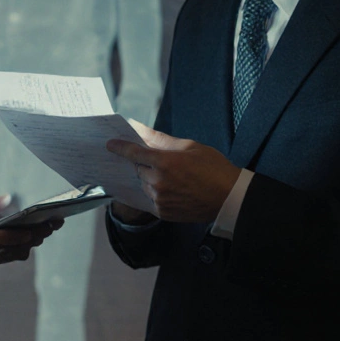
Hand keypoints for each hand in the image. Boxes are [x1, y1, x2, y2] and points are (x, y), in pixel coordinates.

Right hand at [0, 196, 58, 275]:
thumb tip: (6, 199)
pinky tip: (12, 244)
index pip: (9, 237)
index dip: (30, 233)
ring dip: (25, 247)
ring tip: (37, 235)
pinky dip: (7, 254)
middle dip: (35, 239)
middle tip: (49, 228)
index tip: (45, 226)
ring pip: (9, 258)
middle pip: (15, 249)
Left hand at [105, 119, 241, 223]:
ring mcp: (160, 199)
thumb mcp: (189, 146)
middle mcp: (158, 182)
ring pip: (144, 184)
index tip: (110, 144)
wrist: (230, 197)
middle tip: (158, 161)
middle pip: (138, 169)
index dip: (120, 147)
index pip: (133, 153)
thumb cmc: (213, 168)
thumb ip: (161, 139)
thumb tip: (139, 128)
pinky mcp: (163, 212)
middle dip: (143, 163)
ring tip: (171, 176)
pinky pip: (150, 199)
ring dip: (149, 178)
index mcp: (164, 162)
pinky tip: (172, 188)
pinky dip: (155, 192)